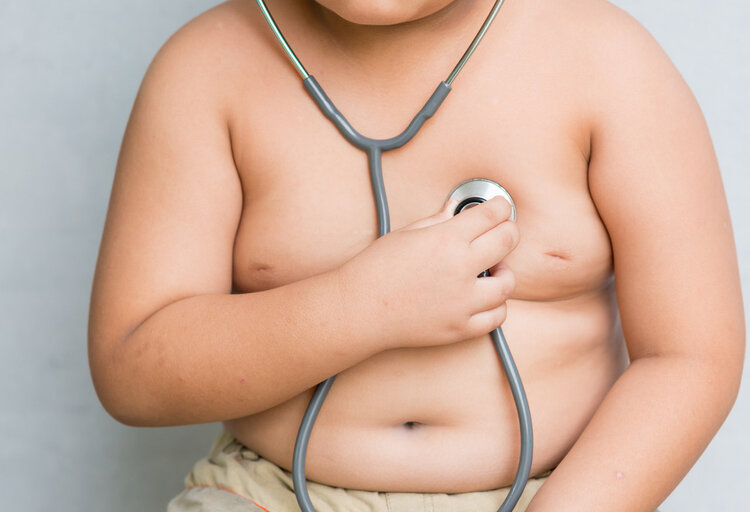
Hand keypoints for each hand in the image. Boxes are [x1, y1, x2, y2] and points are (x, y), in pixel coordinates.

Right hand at [336, 196, 518, 349]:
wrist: (359, 309)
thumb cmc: (376, 269)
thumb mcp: (406, 234)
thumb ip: (437, 220)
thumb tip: (455, 208)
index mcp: (446, 240)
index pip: (491, 215)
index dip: (500, 207)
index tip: (500, 207)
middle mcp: (459, 268)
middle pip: (507, 241)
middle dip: (509, 231)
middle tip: (504, 231)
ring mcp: (462, 301)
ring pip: (507, 283)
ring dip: (504, 272)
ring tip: (492, 269)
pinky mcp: (460, 327)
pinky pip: (496, 317)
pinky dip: (497, 306)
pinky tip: (485, 297)